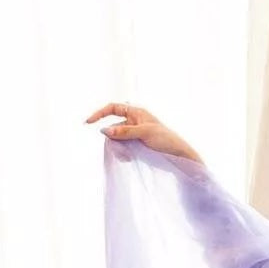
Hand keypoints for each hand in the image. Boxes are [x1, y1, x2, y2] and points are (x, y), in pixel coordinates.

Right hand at [84, 102, 203, 164]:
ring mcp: (134, 134)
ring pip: (116, 139)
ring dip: (117, 147)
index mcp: (137, 112)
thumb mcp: (145, 133)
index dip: (100, 113)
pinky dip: (122, 153)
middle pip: (113, 126)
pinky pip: (122, 147)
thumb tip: (104, 130)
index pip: (113, 108)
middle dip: (112, 137)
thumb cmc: (166, 140)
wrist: (179, 156)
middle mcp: (134, 121)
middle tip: (118, 148)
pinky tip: (128, 159)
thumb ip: (125, 131)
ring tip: (126, 156)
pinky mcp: (136, 145)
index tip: (89, 123)